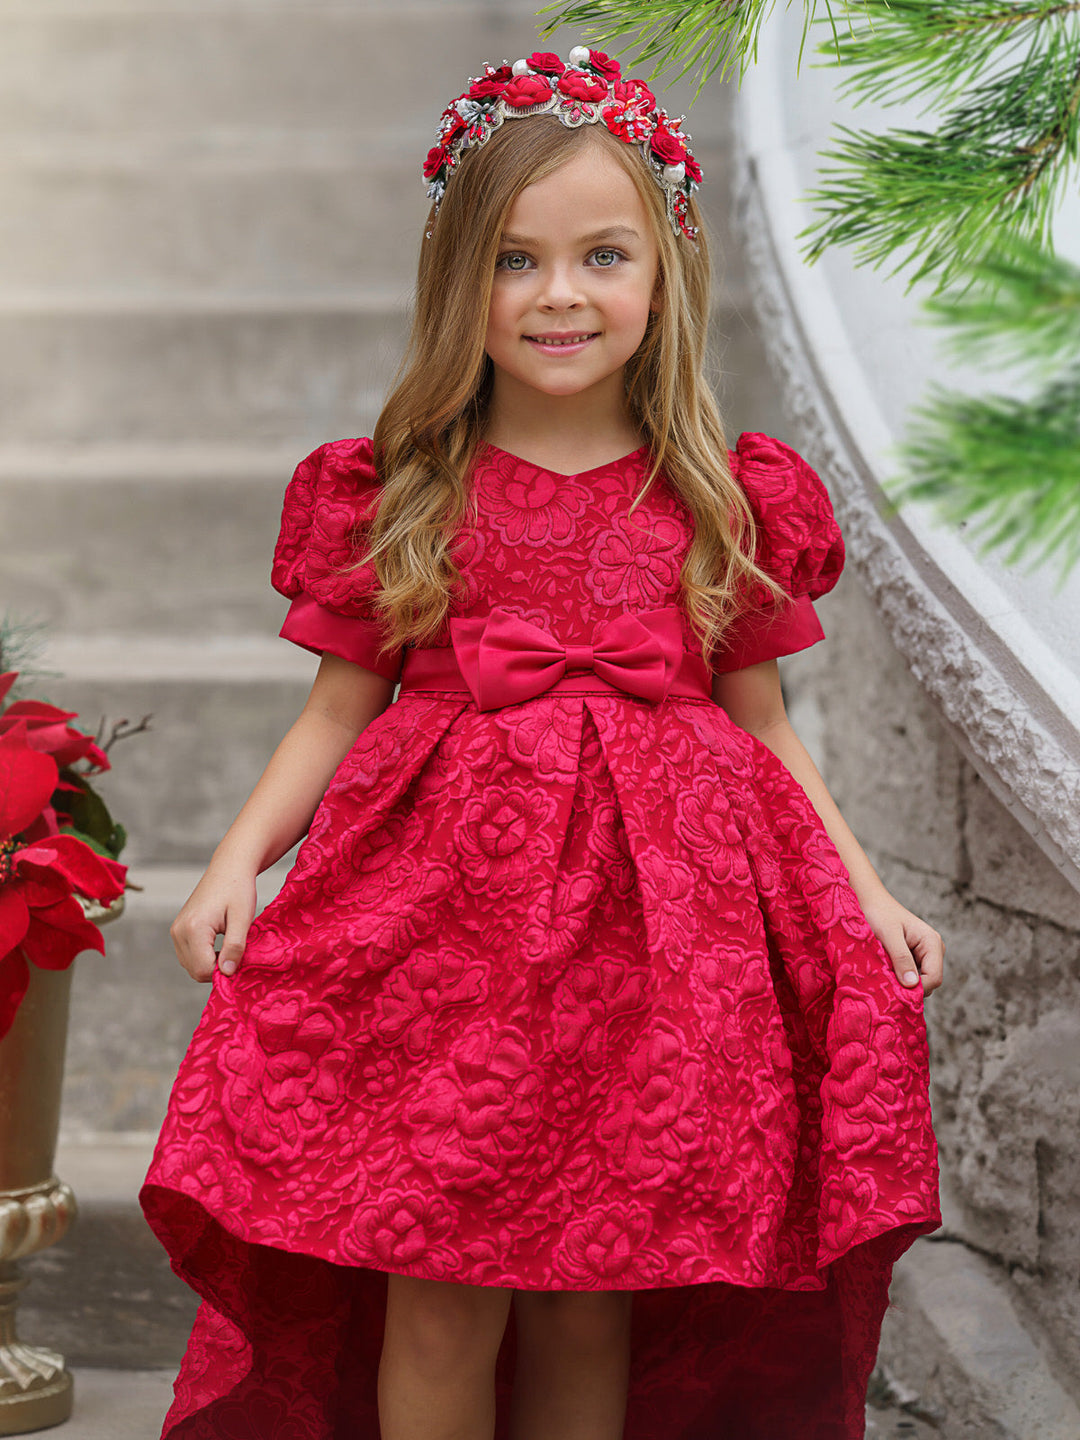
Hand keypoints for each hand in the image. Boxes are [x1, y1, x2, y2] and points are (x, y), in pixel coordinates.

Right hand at [170, 865, 256, 982]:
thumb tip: (227, 973)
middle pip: (195, 970)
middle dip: (217, 968)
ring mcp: (176, 930)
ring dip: (210, 963)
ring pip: (191, 965)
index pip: (203, 970)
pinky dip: (204, 956)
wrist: (229, 867)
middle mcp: (178, 931)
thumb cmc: (238, 889)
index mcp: (193, 928)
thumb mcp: (242, 918)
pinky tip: (220, 944)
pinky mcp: (178, 930)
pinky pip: (189, 955)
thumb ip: (235, 947)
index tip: (240, 960)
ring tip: (229, 946)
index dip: (224, 971)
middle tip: (237, 953)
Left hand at [859, 891, 944, 995]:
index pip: (934, 978)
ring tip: (883, 971)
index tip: (893, 989)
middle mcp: (933, 950)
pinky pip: (909, 977)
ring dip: (901, 982)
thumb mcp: (888, 934)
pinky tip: (884, 969)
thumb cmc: (879, 913)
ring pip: (918, 982)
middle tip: (885, 979)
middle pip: (928, 983)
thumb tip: (912, 984)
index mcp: (932, 942)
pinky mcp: (913, 958)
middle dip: (908, 986)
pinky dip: (897, 977)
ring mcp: (924, 955)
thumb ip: (901, 958)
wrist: (870, 901)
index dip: (916, 988)